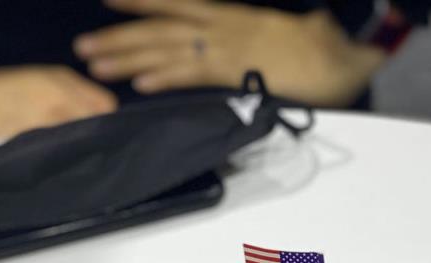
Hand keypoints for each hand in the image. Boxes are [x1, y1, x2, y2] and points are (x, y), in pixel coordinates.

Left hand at [74, 0, 385, 105]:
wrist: (348, 48)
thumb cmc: (322, 45)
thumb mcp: (284, 32)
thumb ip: (254, 39)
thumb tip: (244, 49)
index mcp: (233, 14)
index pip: (175, 4)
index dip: (139, 2)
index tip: (107, 0)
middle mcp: (223, 26)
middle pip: (159, 28)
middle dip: (119, 37)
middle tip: (82, 48)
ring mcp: (229, 47)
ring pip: (167, 49)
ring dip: (127, 58)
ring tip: (94, 66)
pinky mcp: (239, 71)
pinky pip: (194, 73)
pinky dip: (164, 77)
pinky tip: (138, 86)